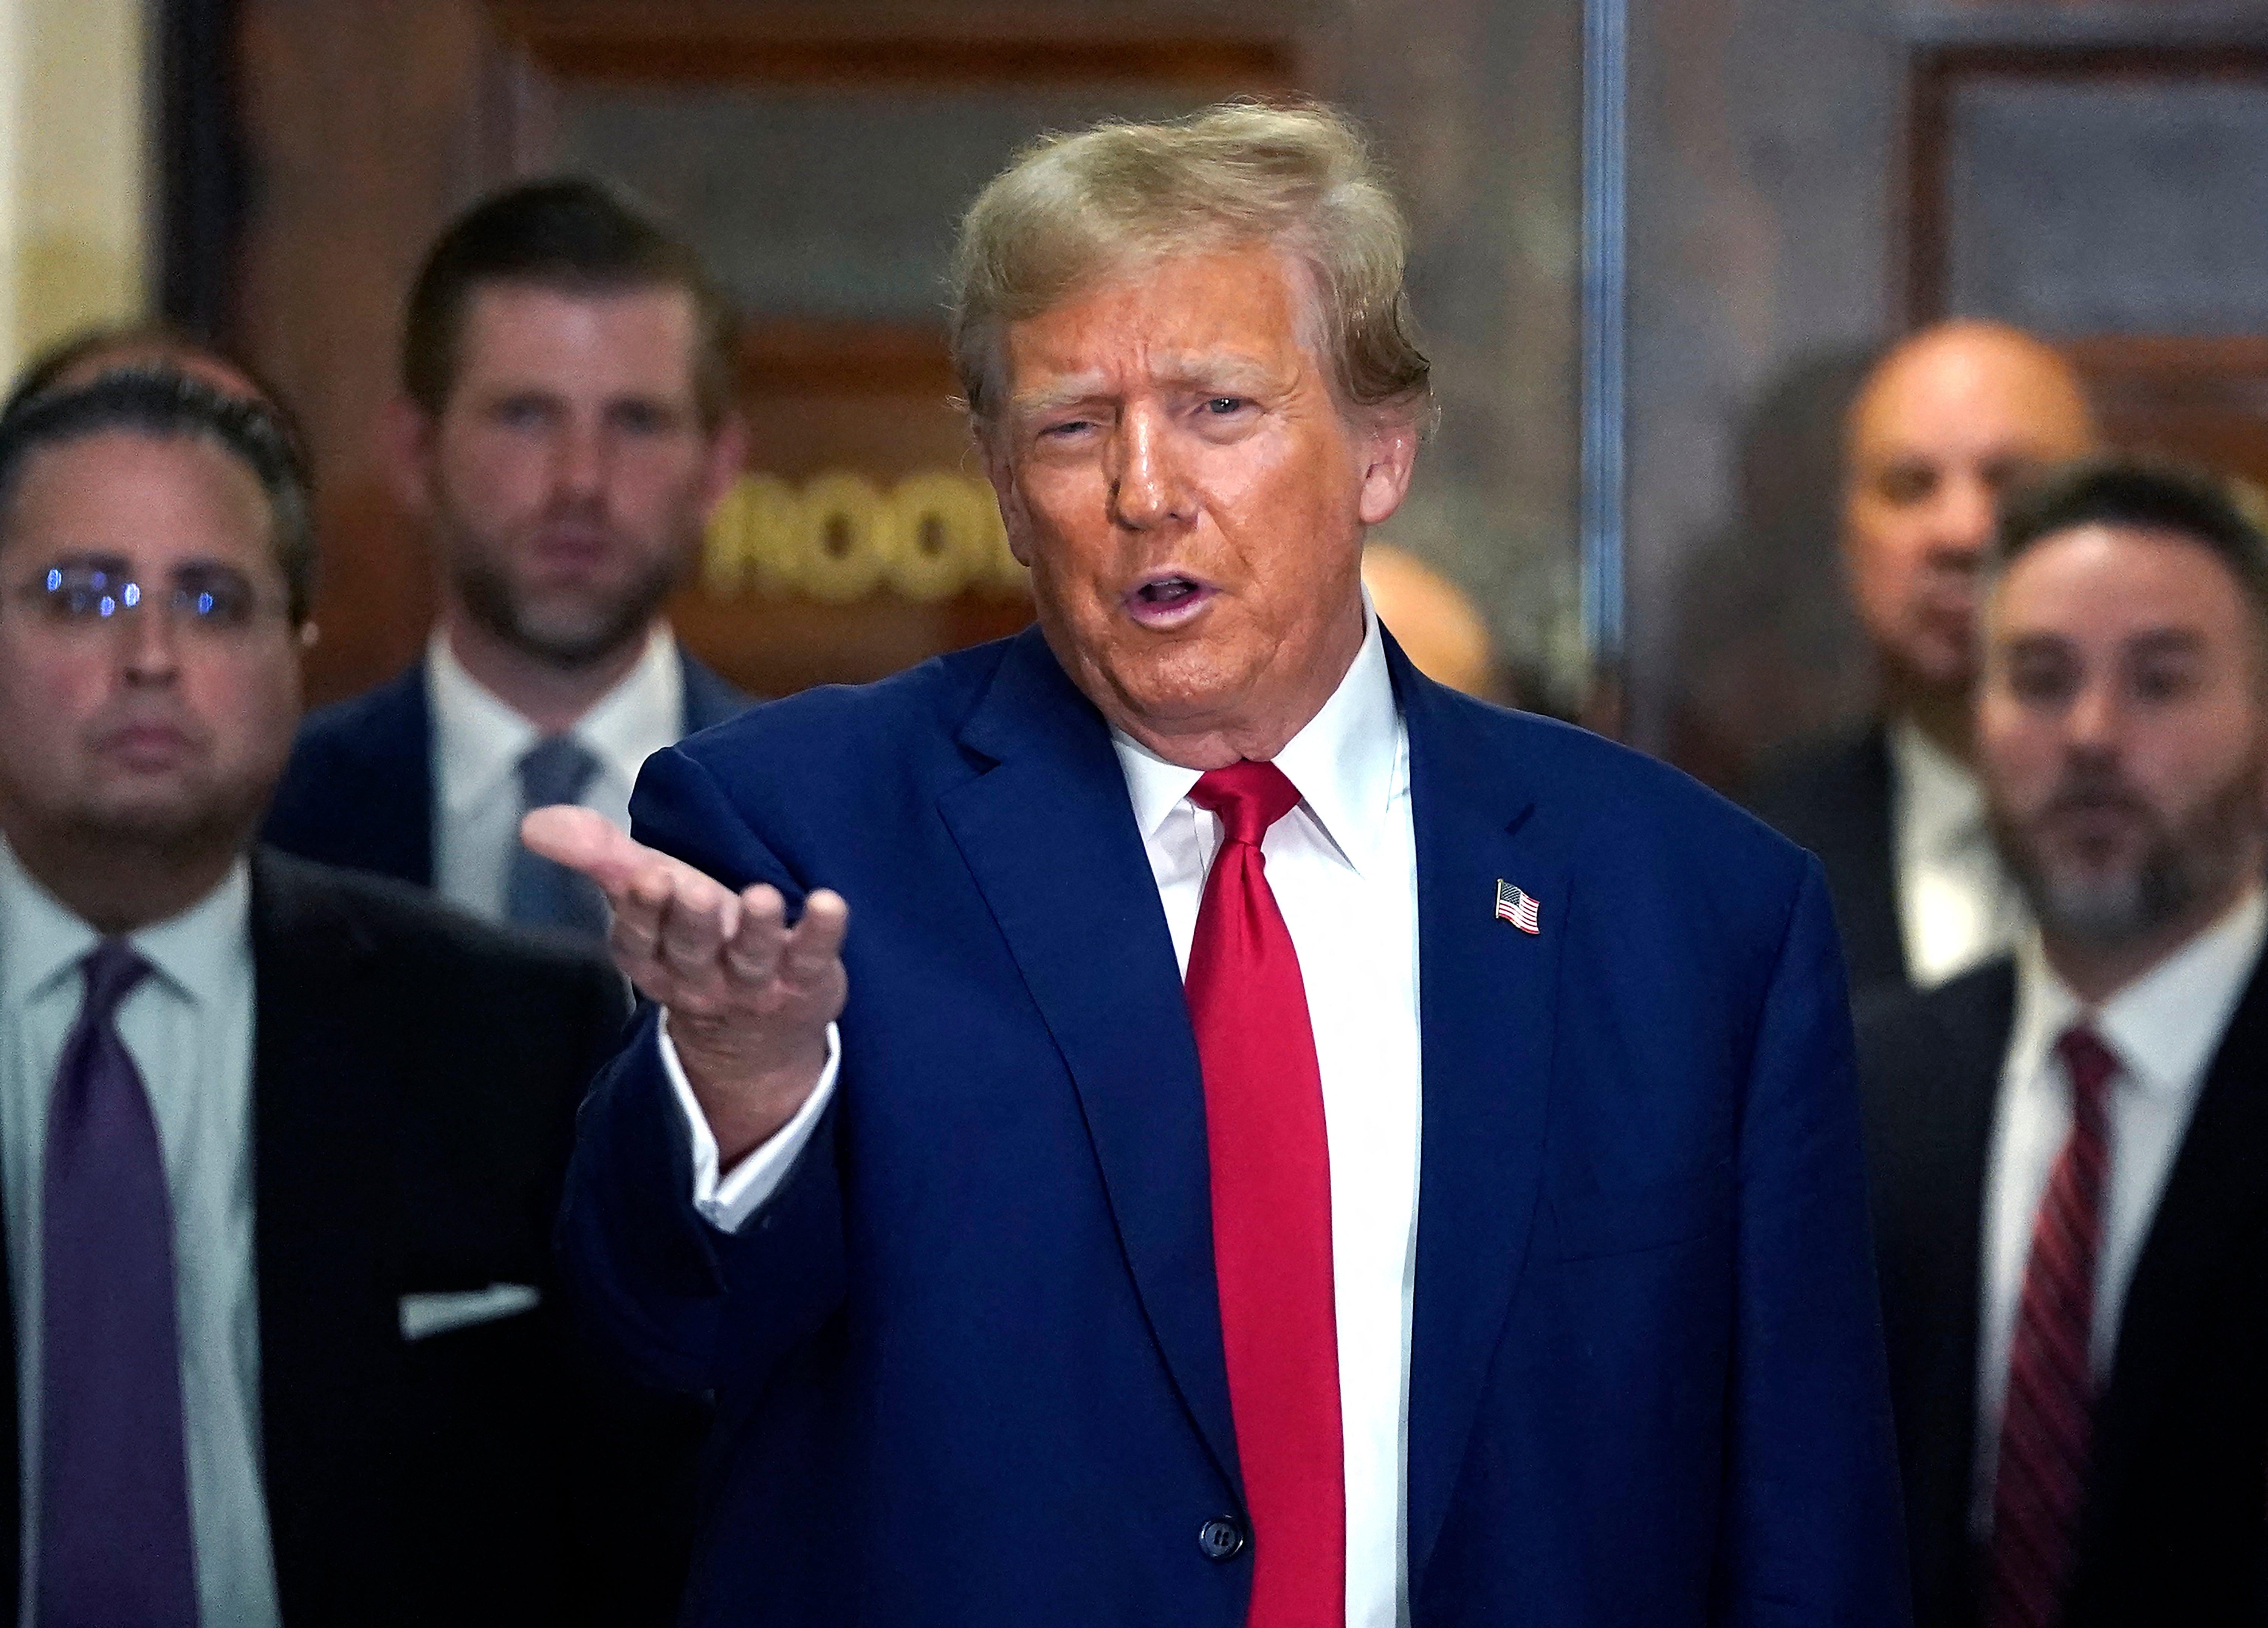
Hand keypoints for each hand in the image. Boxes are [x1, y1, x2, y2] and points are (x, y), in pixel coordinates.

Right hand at [521, 806, 848, 1162]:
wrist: (758, 1026)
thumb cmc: (697, 937)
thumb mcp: (649, 894)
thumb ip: (598, 856)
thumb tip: (532, 823)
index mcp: (655, 959)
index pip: (639, 941)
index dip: (641, 911)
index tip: (644, 875)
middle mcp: (701, 978)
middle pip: (691, 950)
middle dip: (690, 920)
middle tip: (692, 887)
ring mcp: (755, 985)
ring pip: (750, 959)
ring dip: (754, 929)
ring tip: (761, 897)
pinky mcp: (805, 984)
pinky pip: (812, 960)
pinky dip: (820, 934)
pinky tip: (829, 902)